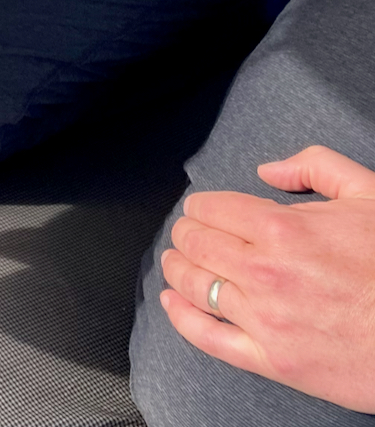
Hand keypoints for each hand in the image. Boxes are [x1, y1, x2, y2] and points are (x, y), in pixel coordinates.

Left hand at [160, 145, 374, 412]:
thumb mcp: (370, 195)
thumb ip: (315, 168)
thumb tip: (269, 169)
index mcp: (283, 229)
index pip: (210, 210)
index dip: (201, 207)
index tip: (202, 210)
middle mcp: (265, 274)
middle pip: (195, 244)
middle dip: (187, 234)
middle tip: (189, 233)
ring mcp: (265, 319)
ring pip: (194, 286)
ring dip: (178, 268)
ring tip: (178, 261)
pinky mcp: (274, 359)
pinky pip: (208, 338)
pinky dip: (181, 318)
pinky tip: (174, 304)